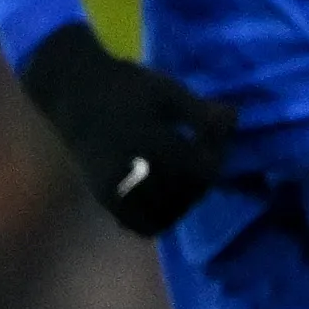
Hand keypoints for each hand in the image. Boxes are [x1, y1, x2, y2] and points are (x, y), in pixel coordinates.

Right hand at [17, 21, 239, 235]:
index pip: (201, 169)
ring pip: (164, 214)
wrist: (73, 91)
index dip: (217, 156)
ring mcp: (117, 190)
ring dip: (182, 201)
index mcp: (152, 145)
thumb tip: (234, 121)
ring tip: (184, 177)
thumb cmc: (122, 86)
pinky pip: (136, 222)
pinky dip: (154, 217)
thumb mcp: (167, 91)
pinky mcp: (105, 197)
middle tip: (203, 156)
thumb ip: (200, 113)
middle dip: (201, 178)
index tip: (216, 138)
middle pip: (186, 194)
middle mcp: (135, 174)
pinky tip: (162, 198)